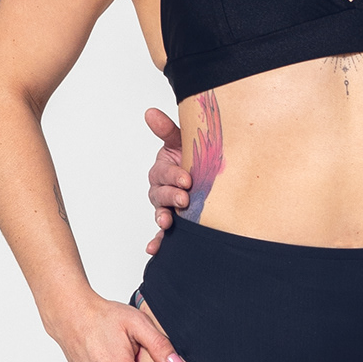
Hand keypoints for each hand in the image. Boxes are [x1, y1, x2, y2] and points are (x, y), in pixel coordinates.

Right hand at [144, 107, 188, 254]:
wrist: (213, 175)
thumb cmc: (196, 157)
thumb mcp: (184, 141)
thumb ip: (168, 130)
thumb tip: (149, 111)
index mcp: (164, 169)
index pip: (163, 172)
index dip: (173, 176)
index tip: (186, 179)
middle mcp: (162, 188)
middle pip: (160, 194)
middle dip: (171, 197)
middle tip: (185, 199)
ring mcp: (166, 206)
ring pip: (160, 212)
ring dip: (162, 218)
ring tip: (167, 223)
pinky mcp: (171, 222)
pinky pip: (161, 234)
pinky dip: (157, 241)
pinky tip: (153, 249)